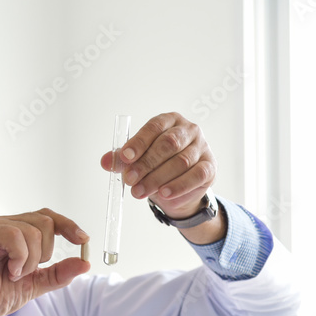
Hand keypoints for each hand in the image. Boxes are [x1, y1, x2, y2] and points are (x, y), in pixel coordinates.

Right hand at [0, 209, 89, 315]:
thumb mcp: (37, 283)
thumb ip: (59, 273)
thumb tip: (85, 263)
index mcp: (17, 232)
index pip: (48, 217)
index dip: (68, 225)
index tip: (83, 240)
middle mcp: (6, 224)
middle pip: (46, 222)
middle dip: (46, 252)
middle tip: (27, 271)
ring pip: (34, 231)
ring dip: (31, 261)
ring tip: (14, 274)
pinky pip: (17, 236)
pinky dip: (20, 259)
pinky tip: (9, 271)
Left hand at [100, 112, 215, 218]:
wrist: (179, 187)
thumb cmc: (157, 166)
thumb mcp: (137, 160)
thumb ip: (122, 160)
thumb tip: (105, 161)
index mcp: (169, 121)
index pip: (154, 127)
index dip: (139, 142)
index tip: (125, 157)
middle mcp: (188, 130)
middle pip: (168, 144)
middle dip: (146, 164)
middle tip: (130, 180)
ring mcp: (202, 147)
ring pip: (181, 162)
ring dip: (158, 179)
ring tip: (140, 192)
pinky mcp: (210, 166)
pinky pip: (196, 176)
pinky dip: (178, 186)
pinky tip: (164, 194)